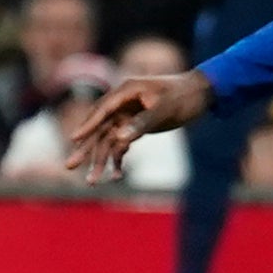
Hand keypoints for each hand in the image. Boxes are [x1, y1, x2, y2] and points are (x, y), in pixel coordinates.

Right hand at [60, 66, 211, 178]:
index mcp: (126, 91)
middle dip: (86, 149)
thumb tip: (119, 138)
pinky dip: (119, 159)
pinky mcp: (136, 124)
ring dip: (101, 160)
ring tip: (91, 182)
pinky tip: (116, 176)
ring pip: (109, 139)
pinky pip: (122, 143)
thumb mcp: (164, 110)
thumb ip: (142, 123)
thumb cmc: (184, 96)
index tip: (73, 140)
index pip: (102, 110)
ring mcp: (129, 114)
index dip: (88, 126)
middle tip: (70, 166)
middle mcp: (123, 103)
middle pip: (100, 127)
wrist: (202, 93)